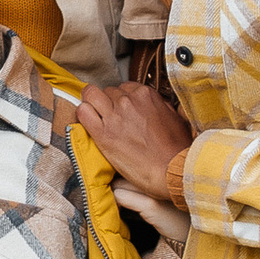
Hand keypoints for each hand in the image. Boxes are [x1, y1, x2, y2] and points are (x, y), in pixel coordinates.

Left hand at [79, 79, 191, 199]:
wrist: (172, 170)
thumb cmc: (177, 149)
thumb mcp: (175, 118)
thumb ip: (161, 107)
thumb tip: (155, 106)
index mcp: (145, 95)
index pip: (123, 87)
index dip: (120, 99)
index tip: (121, 110)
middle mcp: (128, 101)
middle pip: (107, 92)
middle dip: (107, 103)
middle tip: (110, 118)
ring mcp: (114, 116)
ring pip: (90, 95)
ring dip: (91, 104)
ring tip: (95, 117)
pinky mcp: (103, 134)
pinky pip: (82, 112)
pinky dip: (83, 115)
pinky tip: (89, 123)